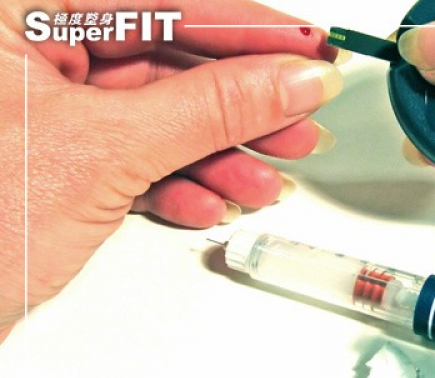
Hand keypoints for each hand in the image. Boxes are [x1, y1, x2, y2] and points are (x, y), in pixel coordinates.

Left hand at [0, 0, 342, 340]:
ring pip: (152, 114)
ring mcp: (35, 105)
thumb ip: (209, 108)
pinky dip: (173, 182)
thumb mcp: (102, 153)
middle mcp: (19, 48)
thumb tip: (293, 78)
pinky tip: (205, 203)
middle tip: (300, 118)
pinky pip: (126, 154)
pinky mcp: (48, 157)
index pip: (159, 1)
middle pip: (162, 58)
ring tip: (263, 180)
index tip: (309, 47)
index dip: (248, 26)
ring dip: (216, 153)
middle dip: (239, 103)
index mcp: (13, 12)